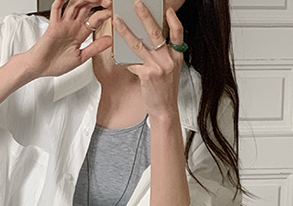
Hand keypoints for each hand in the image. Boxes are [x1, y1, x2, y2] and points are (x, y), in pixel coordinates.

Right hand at [25, 0, 112, 78]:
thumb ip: (95, 48)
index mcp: (80, 33)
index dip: (104, 14)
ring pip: (74, 5)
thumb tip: (109, 41)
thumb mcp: (81, 57)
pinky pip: (57, 9)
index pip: (95, 19)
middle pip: (86, 7)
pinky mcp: (53, 25)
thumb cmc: (57, 64)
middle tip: (107, 1)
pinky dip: (61, 1)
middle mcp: (72, 26)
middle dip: (97, 2)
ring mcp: (63, 24)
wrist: (41, 68)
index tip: (112, 12)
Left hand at [113, 1, 184, 118]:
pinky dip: (122, 57)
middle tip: (137, 4)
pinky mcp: (146, 76)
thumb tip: (151, 38)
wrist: (165, 108)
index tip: (166, 9)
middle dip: (145, 17)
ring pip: (139, 45)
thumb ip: (165, 53)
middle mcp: (168, 60)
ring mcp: (157, 67)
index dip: (173, 20)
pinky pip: (132, 62)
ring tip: (118, 22)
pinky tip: (115, 51)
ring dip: (126, 32)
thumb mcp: (171, 68)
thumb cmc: (166, 88)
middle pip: (156, 33)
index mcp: (176, 55)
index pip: (178, 33)